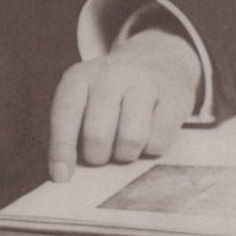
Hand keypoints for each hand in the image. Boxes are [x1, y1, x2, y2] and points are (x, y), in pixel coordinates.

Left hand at [48, 28, 200, 181]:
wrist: (158, 58)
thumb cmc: (112, 92)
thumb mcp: (84, 97)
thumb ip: (72, 130)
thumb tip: (65, 173)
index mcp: (80, 77)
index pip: (64, 116)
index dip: (62, 150)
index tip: (61, 176)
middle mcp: (110, 76)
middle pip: (97, 134)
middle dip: (97, 156)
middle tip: (102, 154)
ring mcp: (144, 83)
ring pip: (130, 140)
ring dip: (125, 154)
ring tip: (125, 145)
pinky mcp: (174, 97)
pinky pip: (158, 142)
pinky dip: (151, 150)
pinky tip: (149, 135)